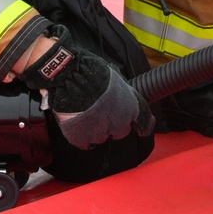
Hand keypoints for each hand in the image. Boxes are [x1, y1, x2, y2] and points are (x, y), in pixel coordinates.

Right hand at [18, 29, 153, 148]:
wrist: (68, 75)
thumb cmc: (91, 70)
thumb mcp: (116, 77)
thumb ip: (123, 94)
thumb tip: (124, 99)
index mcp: (130, 106)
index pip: (144, 122)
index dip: (143, 125)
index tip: (142, 128)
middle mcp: (118, 123)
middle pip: (120, 131)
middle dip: (114, 124)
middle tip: (102, 112)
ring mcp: (99, 133)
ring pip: (101, 137)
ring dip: (97, 129)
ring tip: (86, 114)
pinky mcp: (81, 138)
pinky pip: (85, 143)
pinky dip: (83, 136)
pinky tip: (79, 125)